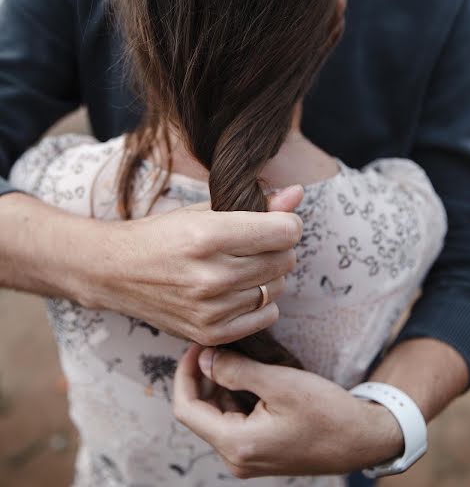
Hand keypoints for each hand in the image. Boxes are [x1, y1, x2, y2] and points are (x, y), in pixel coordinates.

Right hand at [1, 186, 302, 346]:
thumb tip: (297, 194)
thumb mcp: (203, 210)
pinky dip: (263, 302)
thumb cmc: (160, 235)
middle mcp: (211, 276)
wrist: (115, 272)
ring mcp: (210, 309)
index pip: (284, 232)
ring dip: (269, 274)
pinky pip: (266, 316)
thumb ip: (254, 203)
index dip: (287, 223)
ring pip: (277, 287)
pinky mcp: (210, 333)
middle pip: (284, 260)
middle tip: (256, 243)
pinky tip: (241, 290)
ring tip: (243, 265)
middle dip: (278, 247)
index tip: (277, 222)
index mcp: (208, 236)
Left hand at [173, 345, 403, 477]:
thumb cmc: (326, 412)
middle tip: (216, 344)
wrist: (362, 439)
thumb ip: (235, 370)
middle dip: (202, 376)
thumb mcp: (279, 383)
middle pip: (199, 412)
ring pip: (215, 415)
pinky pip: (233, 422)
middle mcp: (236, 457)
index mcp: (236, 445)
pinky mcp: (259, 451)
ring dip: (218, 385)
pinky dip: (233, 396)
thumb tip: (203, 358)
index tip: (197, 346)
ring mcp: (247, 457)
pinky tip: (248, 375)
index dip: (185, 373)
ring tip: (234, 356)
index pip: (187, 408)